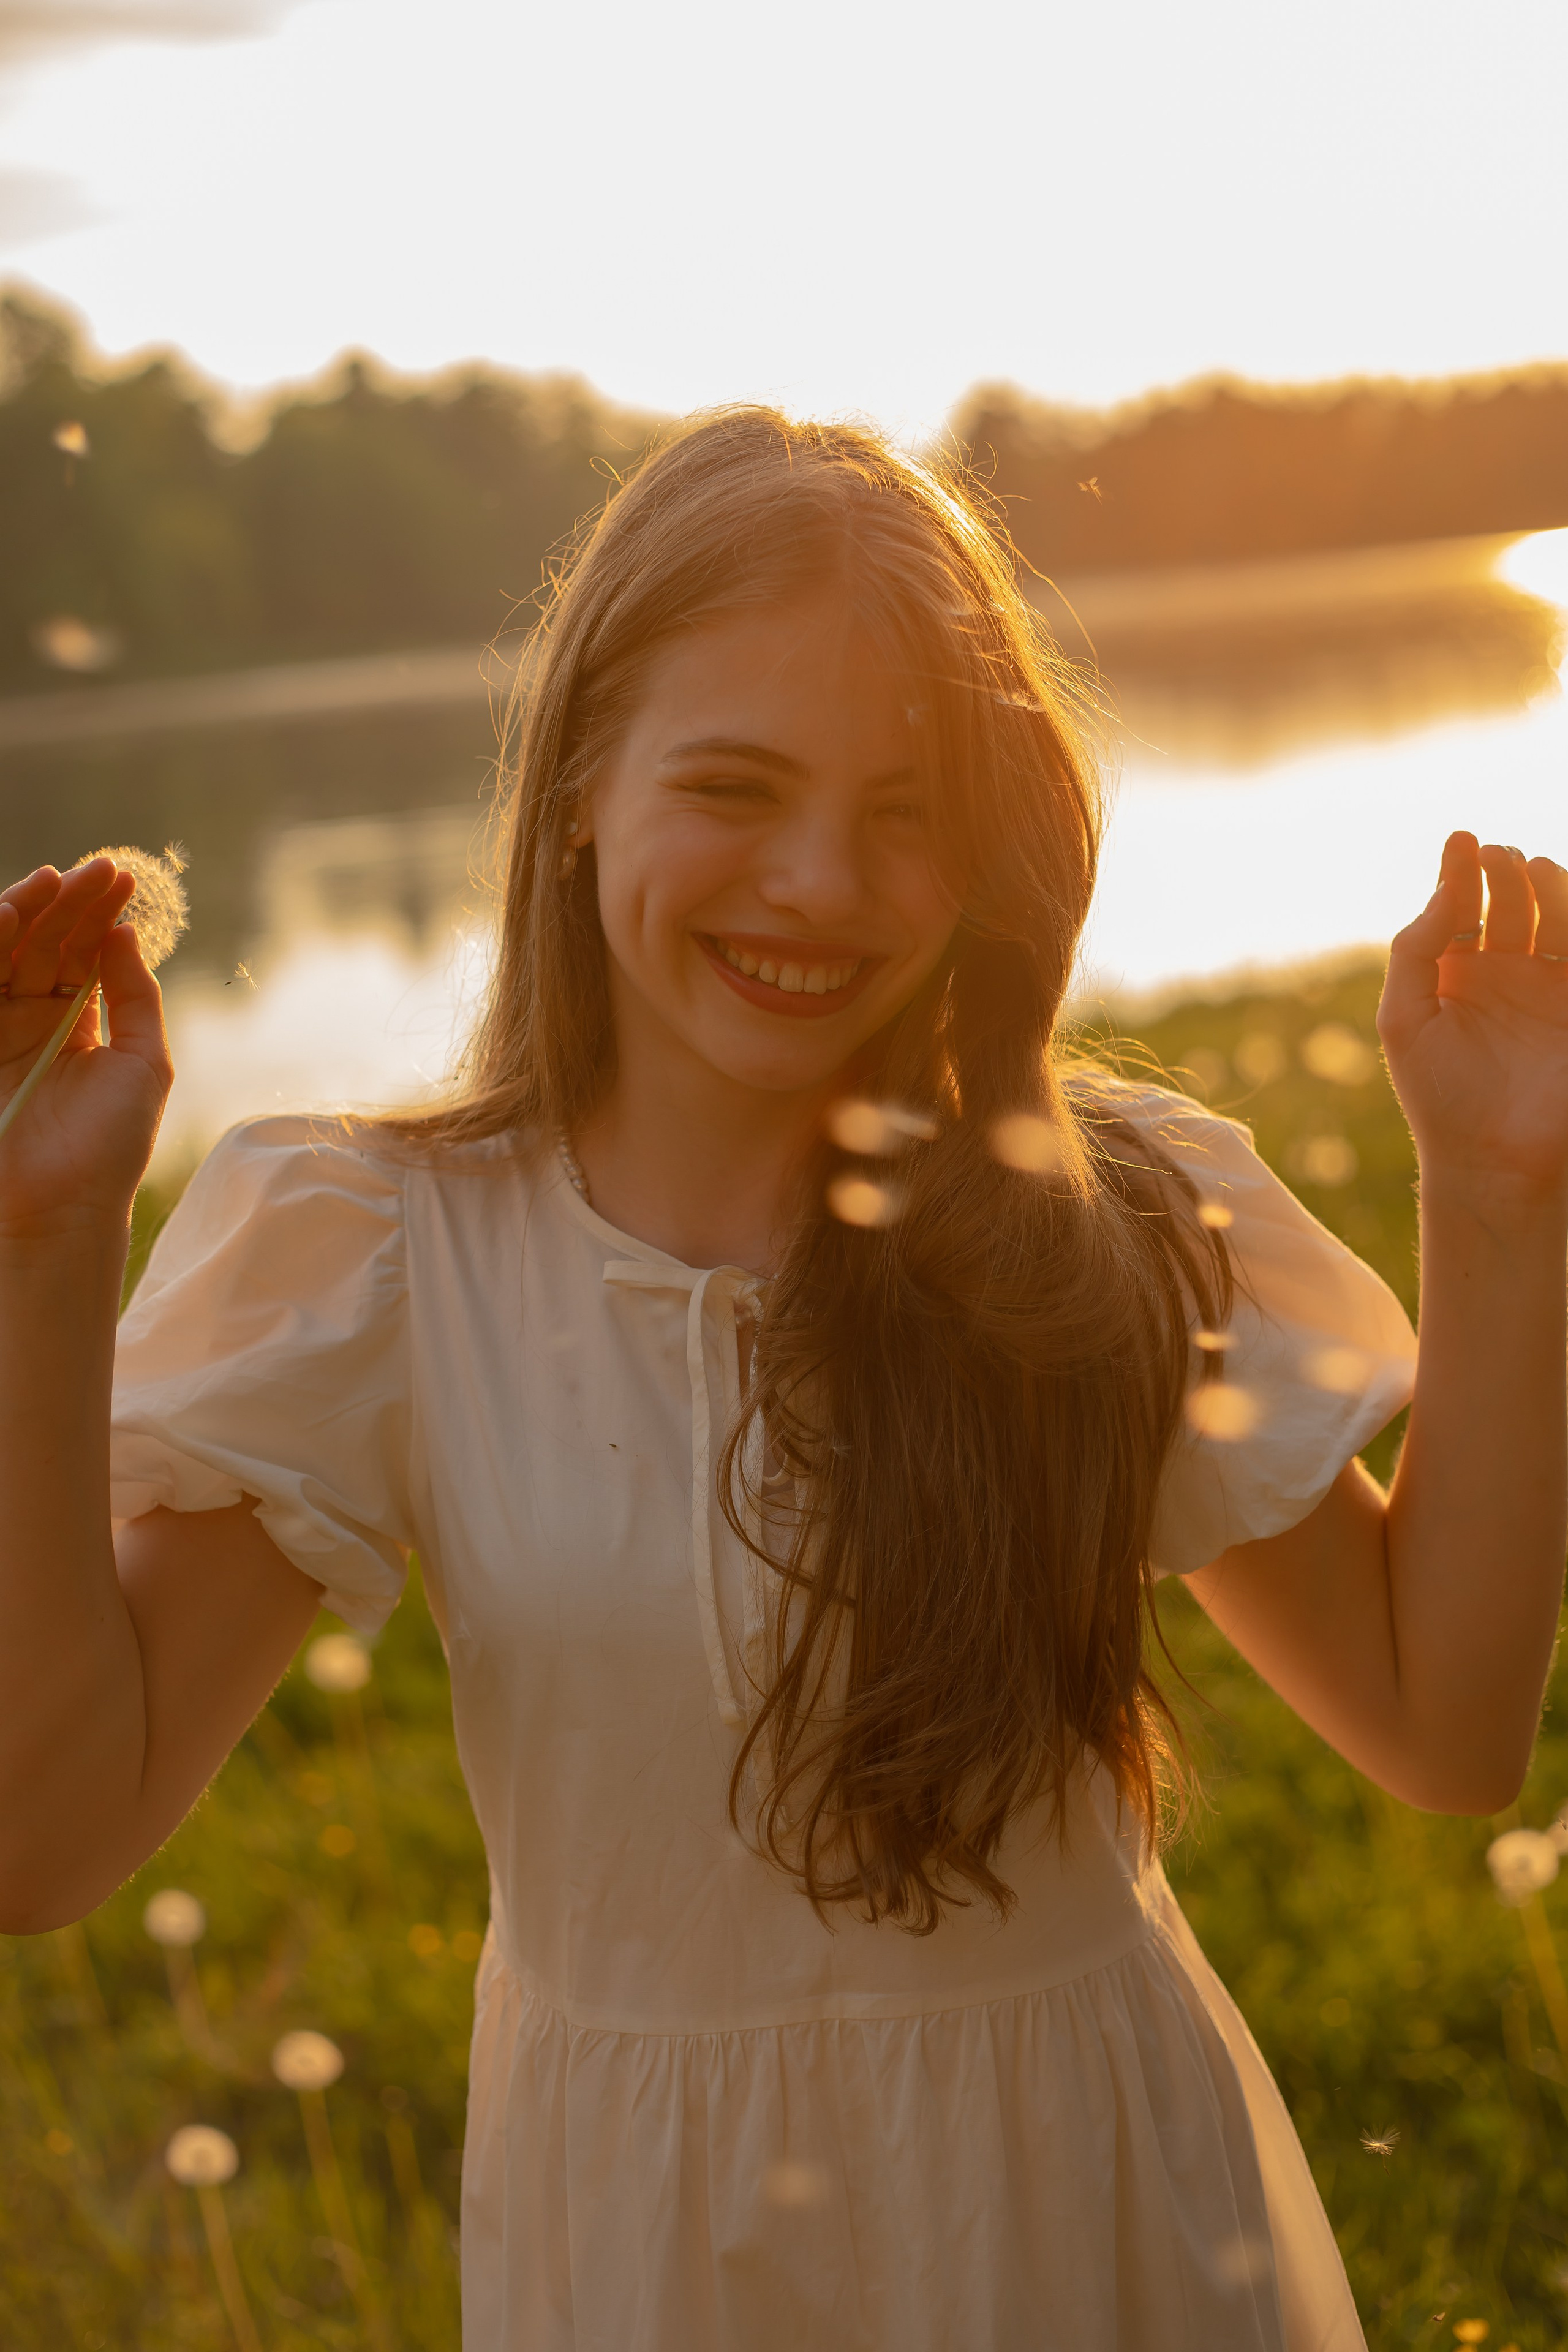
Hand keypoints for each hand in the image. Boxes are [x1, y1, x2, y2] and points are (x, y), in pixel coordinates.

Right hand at [0, 861, 172, 1238]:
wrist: (63, 1208)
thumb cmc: (111, 1146)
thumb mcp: (144, 1063)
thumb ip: (136, 996)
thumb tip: (128, 932)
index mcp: (77, 1022)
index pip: (84, 951)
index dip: (100, 913)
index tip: (123, 878)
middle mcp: (34, 1019)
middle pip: (46, 942)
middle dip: (69, 902)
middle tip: (98, 869)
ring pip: (5, 953)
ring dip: (27, 912)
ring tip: (54, 880)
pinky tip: (11, 917)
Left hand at [1378, 831, 1567, 1210]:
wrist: (1491, 1158)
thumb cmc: (1437, 1094)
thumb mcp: (1403, 1017)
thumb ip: (1415, 948)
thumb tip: (1445, 888)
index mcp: (1454, 974)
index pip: (1461, 907)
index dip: (1462, 870)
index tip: (1463, 839)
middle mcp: (1502, 975)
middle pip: (1510, 905)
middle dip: (1504, 875)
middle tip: (1497, 856)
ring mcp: (1545, 989)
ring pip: (1554, 919)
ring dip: (1545, 888)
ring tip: (1529, 866)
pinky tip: (1560, 896)